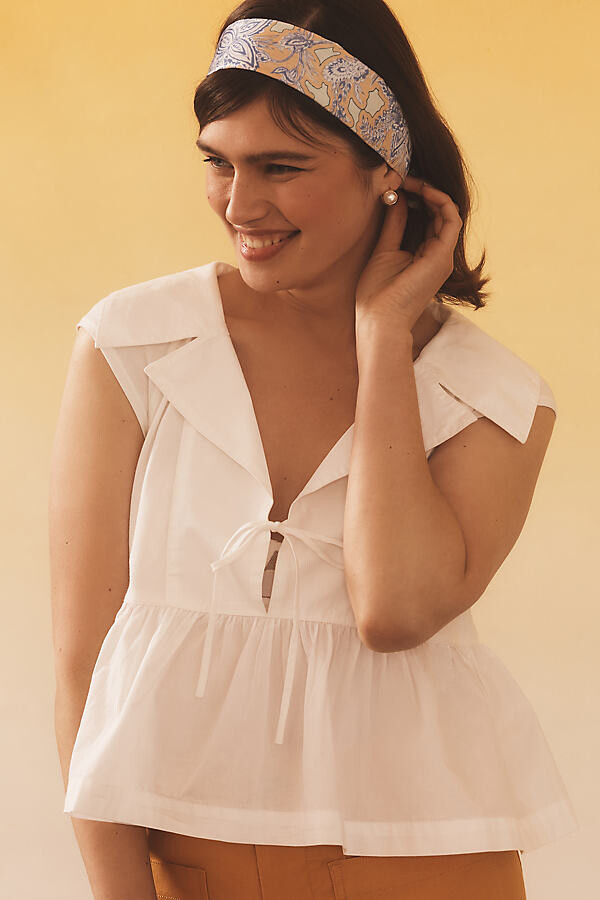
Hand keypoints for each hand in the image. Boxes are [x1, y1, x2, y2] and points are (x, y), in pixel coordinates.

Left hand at [355, 176, 462, 331]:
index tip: (397, 183)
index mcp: (425, 254)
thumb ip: (394, 224)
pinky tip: (418, 189)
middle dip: (422, 189)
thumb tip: (397, 198)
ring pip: (448, 211)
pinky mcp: (442, 256)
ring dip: (429, 190)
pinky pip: (451, 218)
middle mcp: (438, 254)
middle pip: (440, 212)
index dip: (416, 195)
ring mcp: (443, 256)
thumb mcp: (384, 249)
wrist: (379, 319)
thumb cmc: (377, 294)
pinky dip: (438, 199)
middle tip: (402, 175)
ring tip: (407, 180)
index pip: (429, 216)